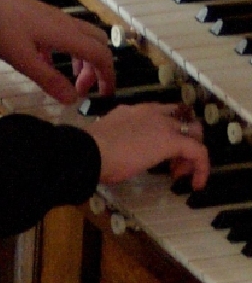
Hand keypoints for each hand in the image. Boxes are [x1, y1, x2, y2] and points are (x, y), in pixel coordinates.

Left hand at [0, 0, 114, 103]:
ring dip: (81, 59)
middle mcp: (65, 23)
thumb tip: (73, 100)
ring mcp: (53, 17)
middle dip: (97, 67)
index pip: (102, 55)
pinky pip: (63, 34)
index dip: (108, 76)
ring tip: (66, 80)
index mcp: (67, 35)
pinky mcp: (41, 15)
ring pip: (81, 37)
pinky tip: (44, 62)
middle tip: (82, 88)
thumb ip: (50, 80)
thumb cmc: (2, 30)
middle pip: (97, 42)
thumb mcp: (25, 61)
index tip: (103, 95)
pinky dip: (64, 51)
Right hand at [85, 103, 209, 188]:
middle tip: (173, 164)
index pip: (159, 115)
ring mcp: (161, 123)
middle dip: (183, 140)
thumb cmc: (92, 148)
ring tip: (179, 173)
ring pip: (194, 131)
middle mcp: (149, 111)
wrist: (91, 150)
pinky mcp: (172, 140)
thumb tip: (120, 150)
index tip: (156, 156)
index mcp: (131, 110)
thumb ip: (121, 138)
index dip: (163, 134)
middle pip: (181, 119)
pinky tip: (196, 183)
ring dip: (191, 152)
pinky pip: (198, 151)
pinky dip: (202, 167)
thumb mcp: (110, 137)